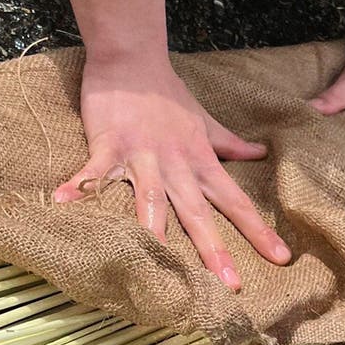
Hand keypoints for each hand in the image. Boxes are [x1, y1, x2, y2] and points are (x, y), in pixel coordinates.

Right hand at [54, 56, 291, 288]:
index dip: (258, 230)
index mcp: (201, 162)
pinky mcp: (109, 145)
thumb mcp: (205, 123)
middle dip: (214, 249)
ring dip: (154, 231)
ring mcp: (142, 156)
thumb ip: (231, 144)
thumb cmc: (169, 96)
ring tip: (157, 266)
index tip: (281, 258)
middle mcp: (177, 165)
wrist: (134, 60)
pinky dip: (79, 184)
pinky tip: (62, 204)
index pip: (236, 201)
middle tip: (231, 284)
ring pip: (151, 199)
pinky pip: (95, 170)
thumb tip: (260, 153)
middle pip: (198, 212)